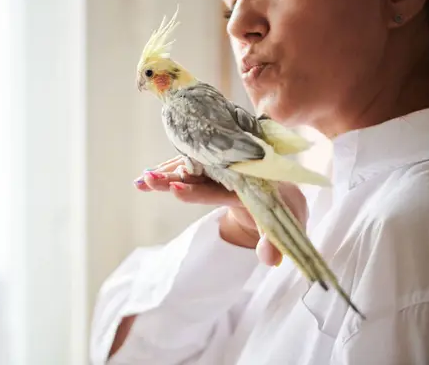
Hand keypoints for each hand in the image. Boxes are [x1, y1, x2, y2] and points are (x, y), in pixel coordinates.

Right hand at [133, 156, 307, 265]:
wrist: (283, 192)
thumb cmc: (285, 213)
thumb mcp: (286, 230)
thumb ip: (274, 243)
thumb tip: (269, 260)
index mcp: (252, 186)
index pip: (220, 190)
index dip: (198, 191)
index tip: (175, 190)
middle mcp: (235, 172)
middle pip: (201, 173)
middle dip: (174, 177)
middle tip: (149, 180)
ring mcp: (223, 169)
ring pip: (192, 168)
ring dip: (167, 173)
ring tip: (142, 180)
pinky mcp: (214, 170)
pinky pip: (190, 168)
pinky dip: (170, 171)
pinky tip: (147, 176)